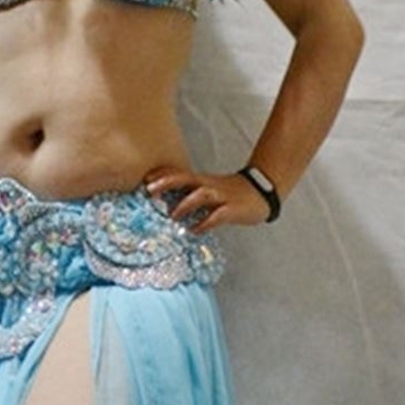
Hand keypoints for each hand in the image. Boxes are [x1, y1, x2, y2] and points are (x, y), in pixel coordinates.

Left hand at [143, 165, 271, 230]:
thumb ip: (188, 193)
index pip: (179, 173)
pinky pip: (217, 216)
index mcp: (201, 180)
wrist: (260, 192)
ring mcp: (221, 196)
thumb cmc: (229, 193)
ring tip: (173, 215)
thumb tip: (165, 202)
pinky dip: (205, 223)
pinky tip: (195, 230)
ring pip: (201, 194)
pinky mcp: (232, 209)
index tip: (144, 180)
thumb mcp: (207, 189)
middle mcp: (209, 185)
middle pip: (186, 178)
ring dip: (186, 204)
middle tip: (149, 190)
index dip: (162, 175)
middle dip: (167, 183)